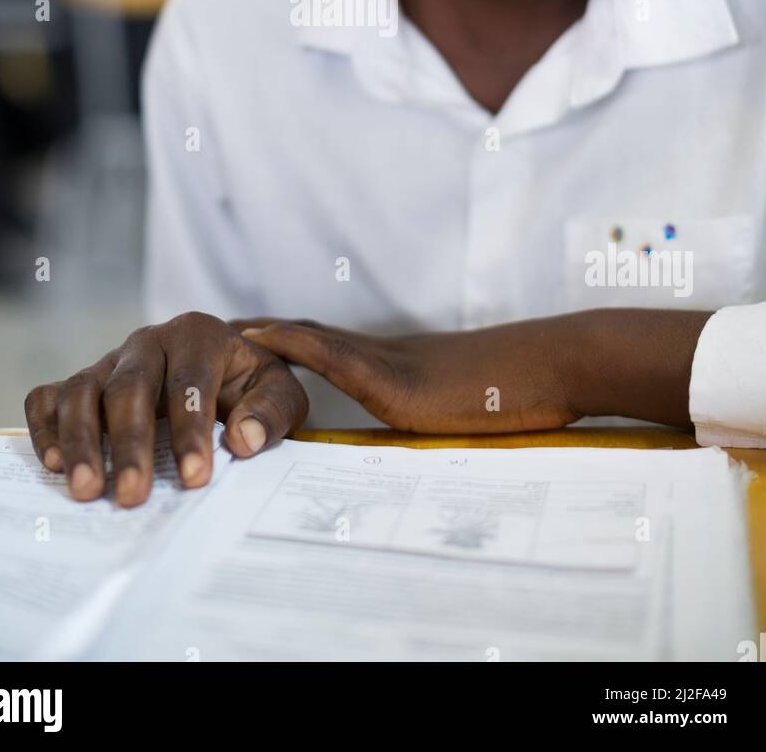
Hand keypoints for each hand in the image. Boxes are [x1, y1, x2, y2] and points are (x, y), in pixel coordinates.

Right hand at [24, 312, 308, 505]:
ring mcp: (108, 361)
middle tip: (131, 496)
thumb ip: (270, 411)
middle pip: (129, 387)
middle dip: (130, 444)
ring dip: (81, 441)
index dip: (191, 431)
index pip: (189, 382)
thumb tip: (244, 439)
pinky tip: (55, 463)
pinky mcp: (82, 381)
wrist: (219, 367)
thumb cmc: (248, 385)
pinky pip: (48, 396)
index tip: (196, 479)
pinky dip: (45, 427)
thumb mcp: (277, 391)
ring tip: (86, 491)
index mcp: (198, 336)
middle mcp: (147, 342)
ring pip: (82, 391)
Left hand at [235, 315, 579, 433]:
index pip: (330, 347)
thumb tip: (416, 436)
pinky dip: (290, 343)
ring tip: (214, 332)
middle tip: (212, 330)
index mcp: (398, 365)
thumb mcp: (464, 410)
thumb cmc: (520, 395)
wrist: (553, 367)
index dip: (287, 341)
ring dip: (262, 336)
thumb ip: (431, 417)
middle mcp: (385, 354)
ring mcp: (388, 361)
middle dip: (261, 334)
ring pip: (310, 339)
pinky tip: (256, 338)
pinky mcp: (395, 378)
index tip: (245, 337)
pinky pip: (332, 354)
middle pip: (308, 335)